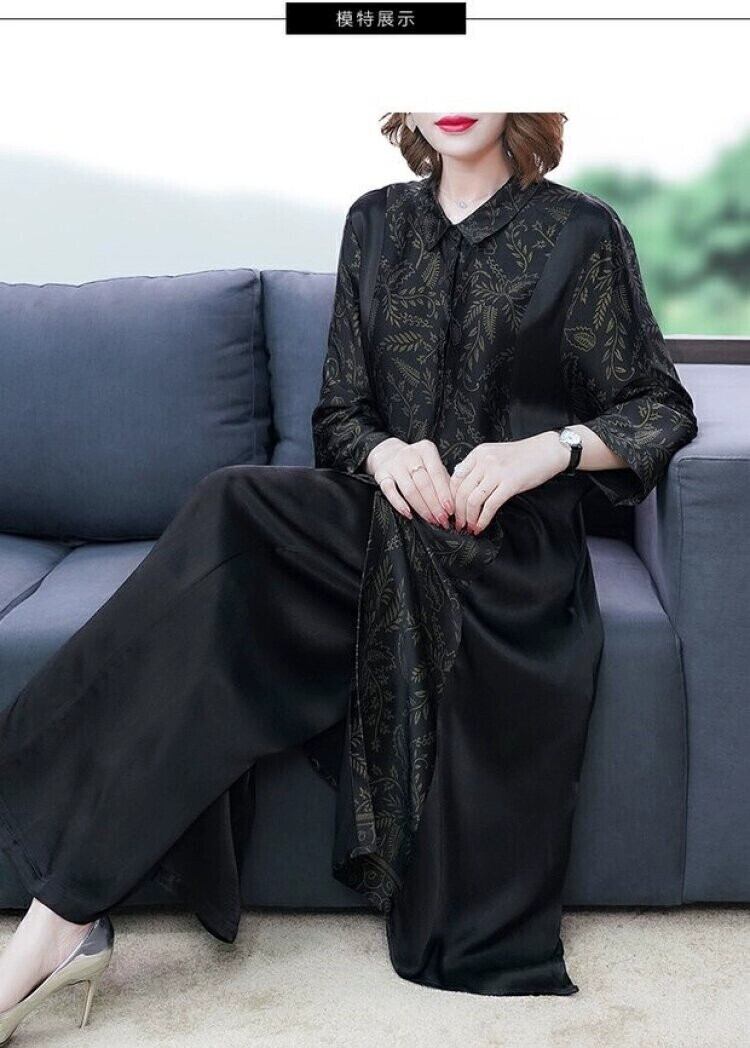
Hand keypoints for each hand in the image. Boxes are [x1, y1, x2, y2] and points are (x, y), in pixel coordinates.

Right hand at [365, 437, 454, 525]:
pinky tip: (409, 514)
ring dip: (421, 508)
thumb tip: (456, 504)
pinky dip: (399, 504)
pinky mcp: (381, 475)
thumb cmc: (417, 463)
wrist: (388, 453)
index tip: (450, 510)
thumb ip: (444, 481)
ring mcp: (394, 464)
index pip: (437, 474)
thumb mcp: (432, 465)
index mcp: (426, 450)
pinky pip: (390, 491)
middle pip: (424, 484)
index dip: (444, 494)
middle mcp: (410, 454)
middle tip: (441, 519)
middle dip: (434, 505)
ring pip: (409, 490)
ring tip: (430, 519)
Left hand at [450, 432, 569, 533]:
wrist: (548, 451)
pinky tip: (481, 526)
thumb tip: (463, 487)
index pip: (455, 478)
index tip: (452, 511)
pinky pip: (490, 505)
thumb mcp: (495, 454)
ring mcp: (497, 472)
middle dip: (458, 512)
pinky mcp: (510, 484)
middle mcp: (484, 461)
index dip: (450, 498)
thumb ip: (478, 467)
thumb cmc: (523, 455)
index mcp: (478, 453)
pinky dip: (483, 519)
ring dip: (469, 518)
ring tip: (469, 527)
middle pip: (461, 491)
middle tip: (458, 524)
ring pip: (473, 500)